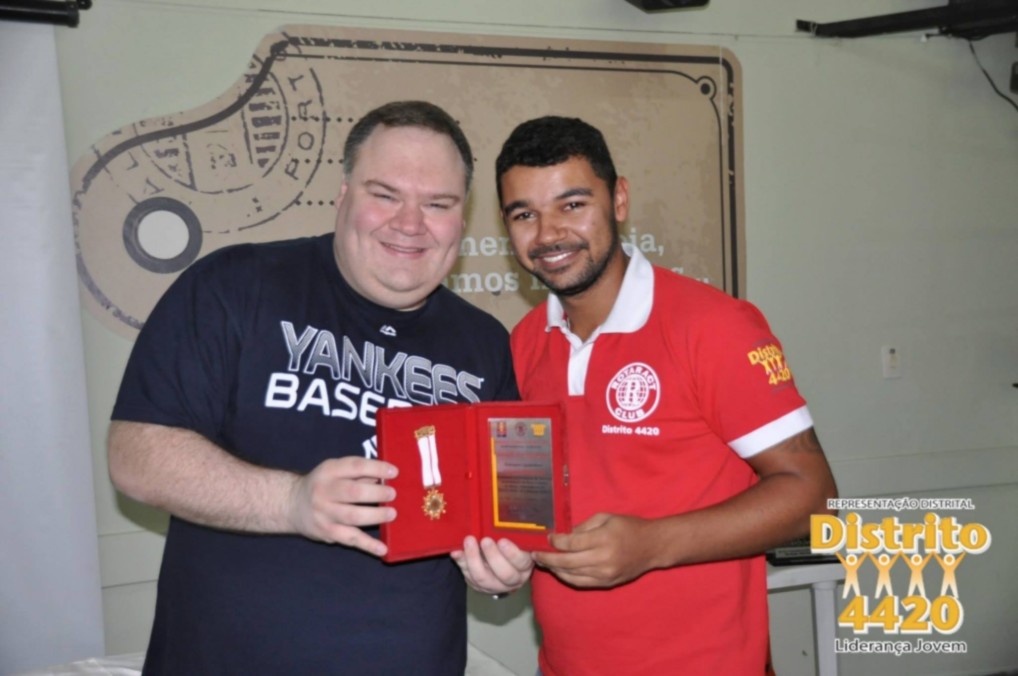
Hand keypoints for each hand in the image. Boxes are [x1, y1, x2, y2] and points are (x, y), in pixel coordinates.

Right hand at [288, 456, 397, 556]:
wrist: (292, 504)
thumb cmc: (323, 485)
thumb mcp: (335, 471)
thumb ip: (358, 473)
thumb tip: (385, 478)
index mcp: (329, 471)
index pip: (354, 466)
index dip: (376, 468)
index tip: (394, 472)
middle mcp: (324, 492)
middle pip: (353, 492)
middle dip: (376, 494)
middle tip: (392, 494)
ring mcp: (325, 514)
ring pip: (352, 517)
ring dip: (375, 516)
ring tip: (392, 514)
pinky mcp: (328, 533)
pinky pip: (350, 540)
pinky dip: (368, 545)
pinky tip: (382, 549)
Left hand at [451, 536, 533, 594]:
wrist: (503, 562)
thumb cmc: (513, 543)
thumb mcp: (518, 537)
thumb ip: (514, 530)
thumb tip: (507, 515)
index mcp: (525, 566)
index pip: (522, 562)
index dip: (512, 554)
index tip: (502, 540)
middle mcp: (513, 579)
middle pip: (505, 574)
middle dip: (493, 557)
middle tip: (485, 540)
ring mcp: (495, 585)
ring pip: (483, 578)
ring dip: (474, 559)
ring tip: (469, 541)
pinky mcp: (478, 585)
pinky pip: (468, 576)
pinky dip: (461, 562)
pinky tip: (456, 551)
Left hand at [533, 513, 657, 587]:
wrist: (652, 547)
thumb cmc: (629, 527)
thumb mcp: (606, 518)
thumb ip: (583, 526)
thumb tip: (563, 535)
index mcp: (603, 539)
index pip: (571, 544)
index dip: (555, 542)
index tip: (547, 537)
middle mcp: (603, 559)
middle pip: (567, 562)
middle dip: (548, 558)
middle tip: (535, 553)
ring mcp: (605, 574)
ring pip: (571, 575)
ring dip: (554, 568)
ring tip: (543, 562)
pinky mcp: (606, 583)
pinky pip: (581, 583)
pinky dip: (567, 577)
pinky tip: (558, 570)